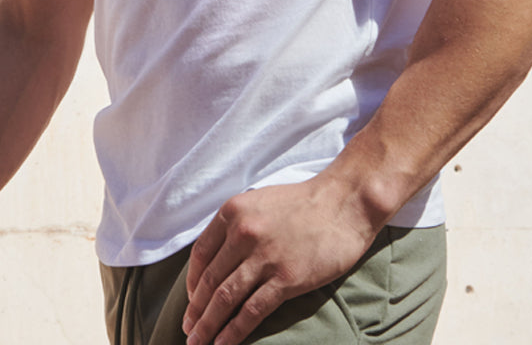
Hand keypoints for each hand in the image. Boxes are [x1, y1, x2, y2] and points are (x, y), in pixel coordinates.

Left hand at [182, 177, 375, 344]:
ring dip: (208, 324)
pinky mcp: (286, 279)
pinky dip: (234, 331)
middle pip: (210, 280)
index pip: (201, 254)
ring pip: (225, 298)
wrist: (343, 202)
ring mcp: (264, 257)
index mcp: (233, 212)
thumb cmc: (304, 202)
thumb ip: (238, 224)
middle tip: (188, 329)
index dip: (192, 282)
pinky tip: (223, 343)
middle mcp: (243, 233)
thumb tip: (219, 256)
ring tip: (198, 342)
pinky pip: (252, 310)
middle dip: (196, 310)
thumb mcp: (260, 202)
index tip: (191, 300)